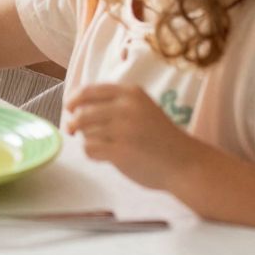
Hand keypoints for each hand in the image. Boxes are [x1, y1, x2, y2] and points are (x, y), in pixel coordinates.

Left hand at [64, 84, 202, 192]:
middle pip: (82, 113)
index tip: (69, 109)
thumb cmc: (160, 137)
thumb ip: (114, 104)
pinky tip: (105, 157)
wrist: (185, 163)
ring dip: (88, 140)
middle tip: (75, 132)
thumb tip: (75, 108)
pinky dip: (92, 154)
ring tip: (103, 146)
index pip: (88, 91)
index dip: (73, 100)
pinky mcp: (120, 150)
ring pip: (85, 132)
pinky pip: (90, 149)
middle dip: (75, 124)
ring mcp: (123, 129)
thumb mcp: (141, 108)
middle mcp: (126, 107)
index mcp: (131, 93)